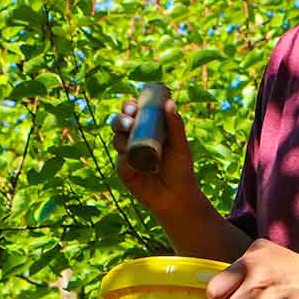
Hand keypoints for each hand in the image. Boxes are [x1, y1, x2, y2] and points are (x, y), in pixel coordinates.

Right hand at [109, 95, 201, 216]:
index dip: (129, 107)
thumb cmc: (180, 168)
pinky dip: (124, 158)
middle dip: (121, 119)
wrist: (178, 196)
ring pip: (117, 140)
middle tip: (130, 121)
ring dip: (120, 137)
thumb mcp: (180, 145)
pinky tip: (129, 158)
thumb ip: (175, 125)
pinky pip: (120, 161)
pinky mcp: (124, 171)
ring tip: (130, 138)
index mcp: (147, 129)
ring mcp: (127, 155)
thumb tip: (170, 102)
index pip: (133, 113)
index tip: (133, 106)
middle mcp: (134, 140)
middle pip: (120, 124)